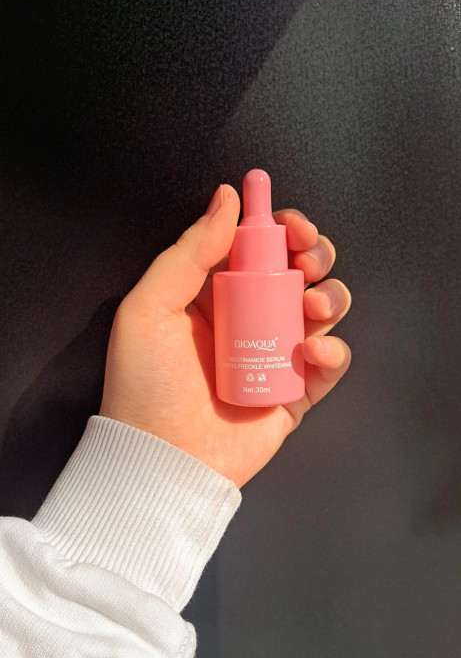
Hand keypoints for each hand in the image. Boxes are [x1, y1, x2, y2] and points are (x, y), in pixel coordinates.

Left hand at [99, 184, 350, 487]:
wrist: (160, 458)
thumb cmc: (145, 384)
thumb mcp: (149, 306)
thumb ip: (189, 251)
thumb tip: (226, 199)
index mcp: (213, 295)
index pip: (257, 247)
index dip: (280, 228)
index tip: (289, 222)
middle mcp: (249, 320)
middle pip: (299, 272)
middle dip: (314, 254)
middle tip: (307, 259)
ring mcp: (276, 355)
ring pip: (323, 309)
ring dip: (330, 295)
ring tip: (312, 303)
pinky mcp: (295, 392)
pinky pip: (330, 362)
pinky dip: (334, 350)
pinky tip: (314, 349)